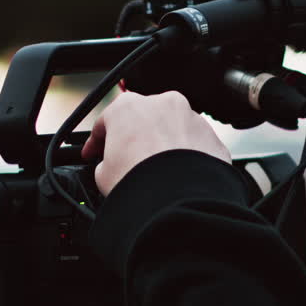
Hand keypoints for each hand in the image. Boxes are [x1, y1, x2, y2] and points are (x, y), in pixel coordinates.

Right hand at [80, 91, 231, 195]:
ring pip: (172, 131)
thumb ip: (105, 162)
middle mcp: (162, 104)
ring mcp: (191, 118)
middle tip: (126, 164)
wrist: (179, 201)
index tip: (93, 155)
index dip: (96, 142)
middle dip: (135, 140)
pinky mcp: (211, 138)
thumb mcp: (103, 174)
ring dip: (163, 147)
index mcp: (128, 106)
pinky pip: (194, 146)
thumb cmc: (139, 182)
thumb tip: (111, 167)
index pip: (105, 122)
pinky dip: (186, 158)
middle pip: (142, 121)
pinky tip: (177, 178)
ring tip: (156, 174)